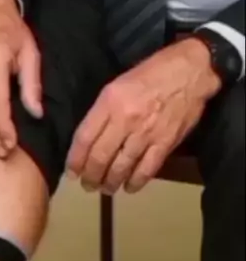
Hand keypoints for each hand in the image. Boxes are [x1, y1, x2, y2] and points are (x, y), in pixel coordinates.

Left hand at [65, 37, 220, 194]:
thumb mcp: (119, 83)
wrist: (189, 71)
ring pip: (122, 167)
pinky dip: (136, 182)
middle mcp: (125, 119)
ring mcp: (146, 133)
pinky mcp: (165, 143)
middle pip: (100, 156)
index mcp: (110, 101)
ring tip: (105, 189)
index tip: (71, 171)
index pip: (85, 137)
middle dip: (91, 176)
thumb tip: (92, 134)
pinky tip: (129, 187)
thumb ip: (105, 108)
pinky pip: (147, 169)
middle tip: (87, 185)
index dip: (75, 159)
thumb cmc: (152, 71)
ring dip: (111, 182)